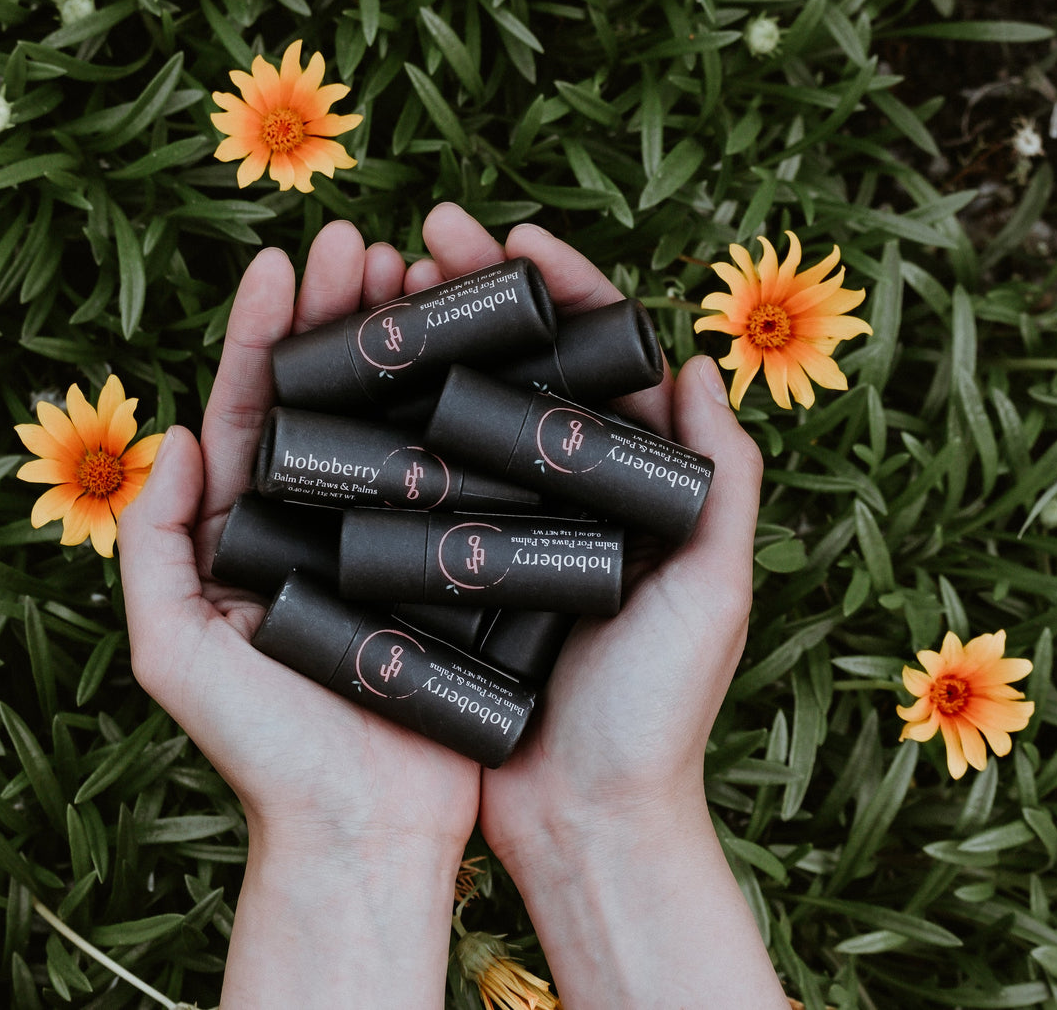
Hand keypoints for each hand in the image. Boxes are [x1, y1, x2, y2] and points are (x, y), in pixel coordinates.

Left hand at [117, 221, 479, 1006]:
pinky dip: (471, 416)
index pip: (253, 412)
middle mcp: (322, 526)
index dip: (263, 332)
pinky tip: (490, 360)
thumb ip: (158, 546)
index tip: (282, 259)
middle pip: (330, 399)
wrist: (364, 833)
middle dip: (341, 315)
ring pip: (400, 423)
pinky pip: (460, 479)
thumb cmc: (263, 754)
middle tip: (365, 242)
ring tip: (424, 274)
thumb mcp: (174, 651)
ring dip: (408, 346)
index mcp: (251, 535)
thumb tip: (178, 435)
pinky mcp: (453, 569)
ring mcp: (391, 543)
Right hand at [405, 204, 787, 1007]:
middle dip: (467, 295)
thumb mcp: (711, 593)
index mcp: (626, 488)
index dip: (559, 288)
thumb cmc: (654, 715)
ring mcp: (493, 533)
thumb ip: (721, 485)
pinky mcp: (439, 575)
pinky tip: (335, 389)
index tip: (511, 235)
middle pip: (510, 369)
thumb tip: (701, 365)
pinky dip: (375, 433)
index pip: (594, 360)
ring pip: (448, 415)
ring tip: (367, 286)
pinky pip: (406, 488)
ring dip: (413, 346)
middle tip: (417, 237)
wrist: (580, 822)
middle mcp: (554, 499)